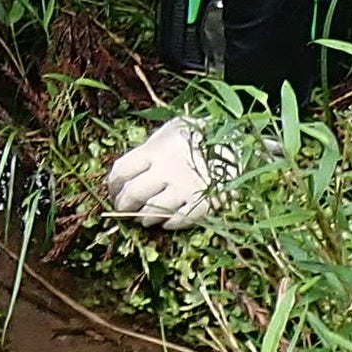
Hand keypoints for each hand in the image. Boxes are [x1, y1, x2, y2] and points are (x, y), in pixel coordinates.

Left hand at [102, 116, 229, 229]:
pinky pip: (180, 220)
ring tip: (142, 218)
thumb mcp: (173, 128)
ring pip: (152, 211)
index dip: (112, 184)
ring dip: (143, 218)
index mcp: (155, 150)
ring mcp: (185, 189)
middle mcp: (166, 171)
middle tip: (122, 209)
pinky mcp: (203, 203)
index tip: (113, 191)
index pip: (122, 171)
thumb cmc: (202, 133)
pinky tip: (165, 223)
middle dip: (123, 205)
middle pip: (133, 194)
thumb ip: (152, 144)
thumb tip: (133, 164)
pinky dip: (169, 224)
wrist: (239, 143)